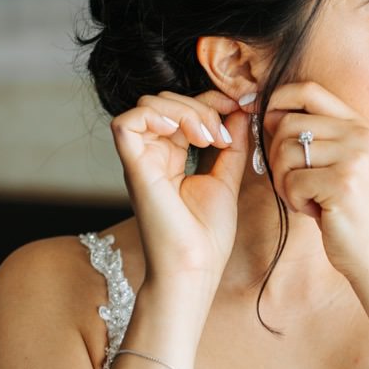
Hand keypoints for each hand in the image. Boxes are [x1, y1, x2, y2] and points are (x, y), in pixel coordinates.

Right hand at [109, 88, 249, 285]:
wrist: (195, 266)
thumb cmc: (207, 234)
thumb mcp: (226, 178)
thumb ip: (232, 144)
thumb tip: (242, 110)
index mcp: (172, 157)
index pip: (183, 109)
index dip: (211, 101)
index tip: (242, 107)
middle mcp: (152, 155)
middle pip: (165, 101)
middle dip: (201, 106)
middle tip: (222, 134)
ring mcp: (141, 160)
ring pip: (148, 105)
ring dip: (185, 111)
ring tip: (208, 138)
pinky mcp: (134, 168)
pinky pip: (126, 123)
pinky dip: (155, 116)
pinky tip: (184, 133)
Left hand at [260, 81, 368, 284]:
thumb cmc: (349, 211)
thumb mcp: (340, 164)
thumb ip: (314, 136)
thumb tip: (265, 112)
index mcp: (360, 125)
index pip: (308, 90)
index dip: (277, 99)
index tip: (261, 119)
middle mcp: (361, 135)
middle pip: (287, 123)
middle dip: (276, 155)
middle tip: (294, 182)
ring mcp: (355, 158)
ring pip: (285, 152)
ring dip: (285, 181)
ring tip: (309, 198)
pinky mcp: (343, 184)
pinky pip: (292, 181)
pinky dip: (295, 201)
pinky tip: (317, 212)